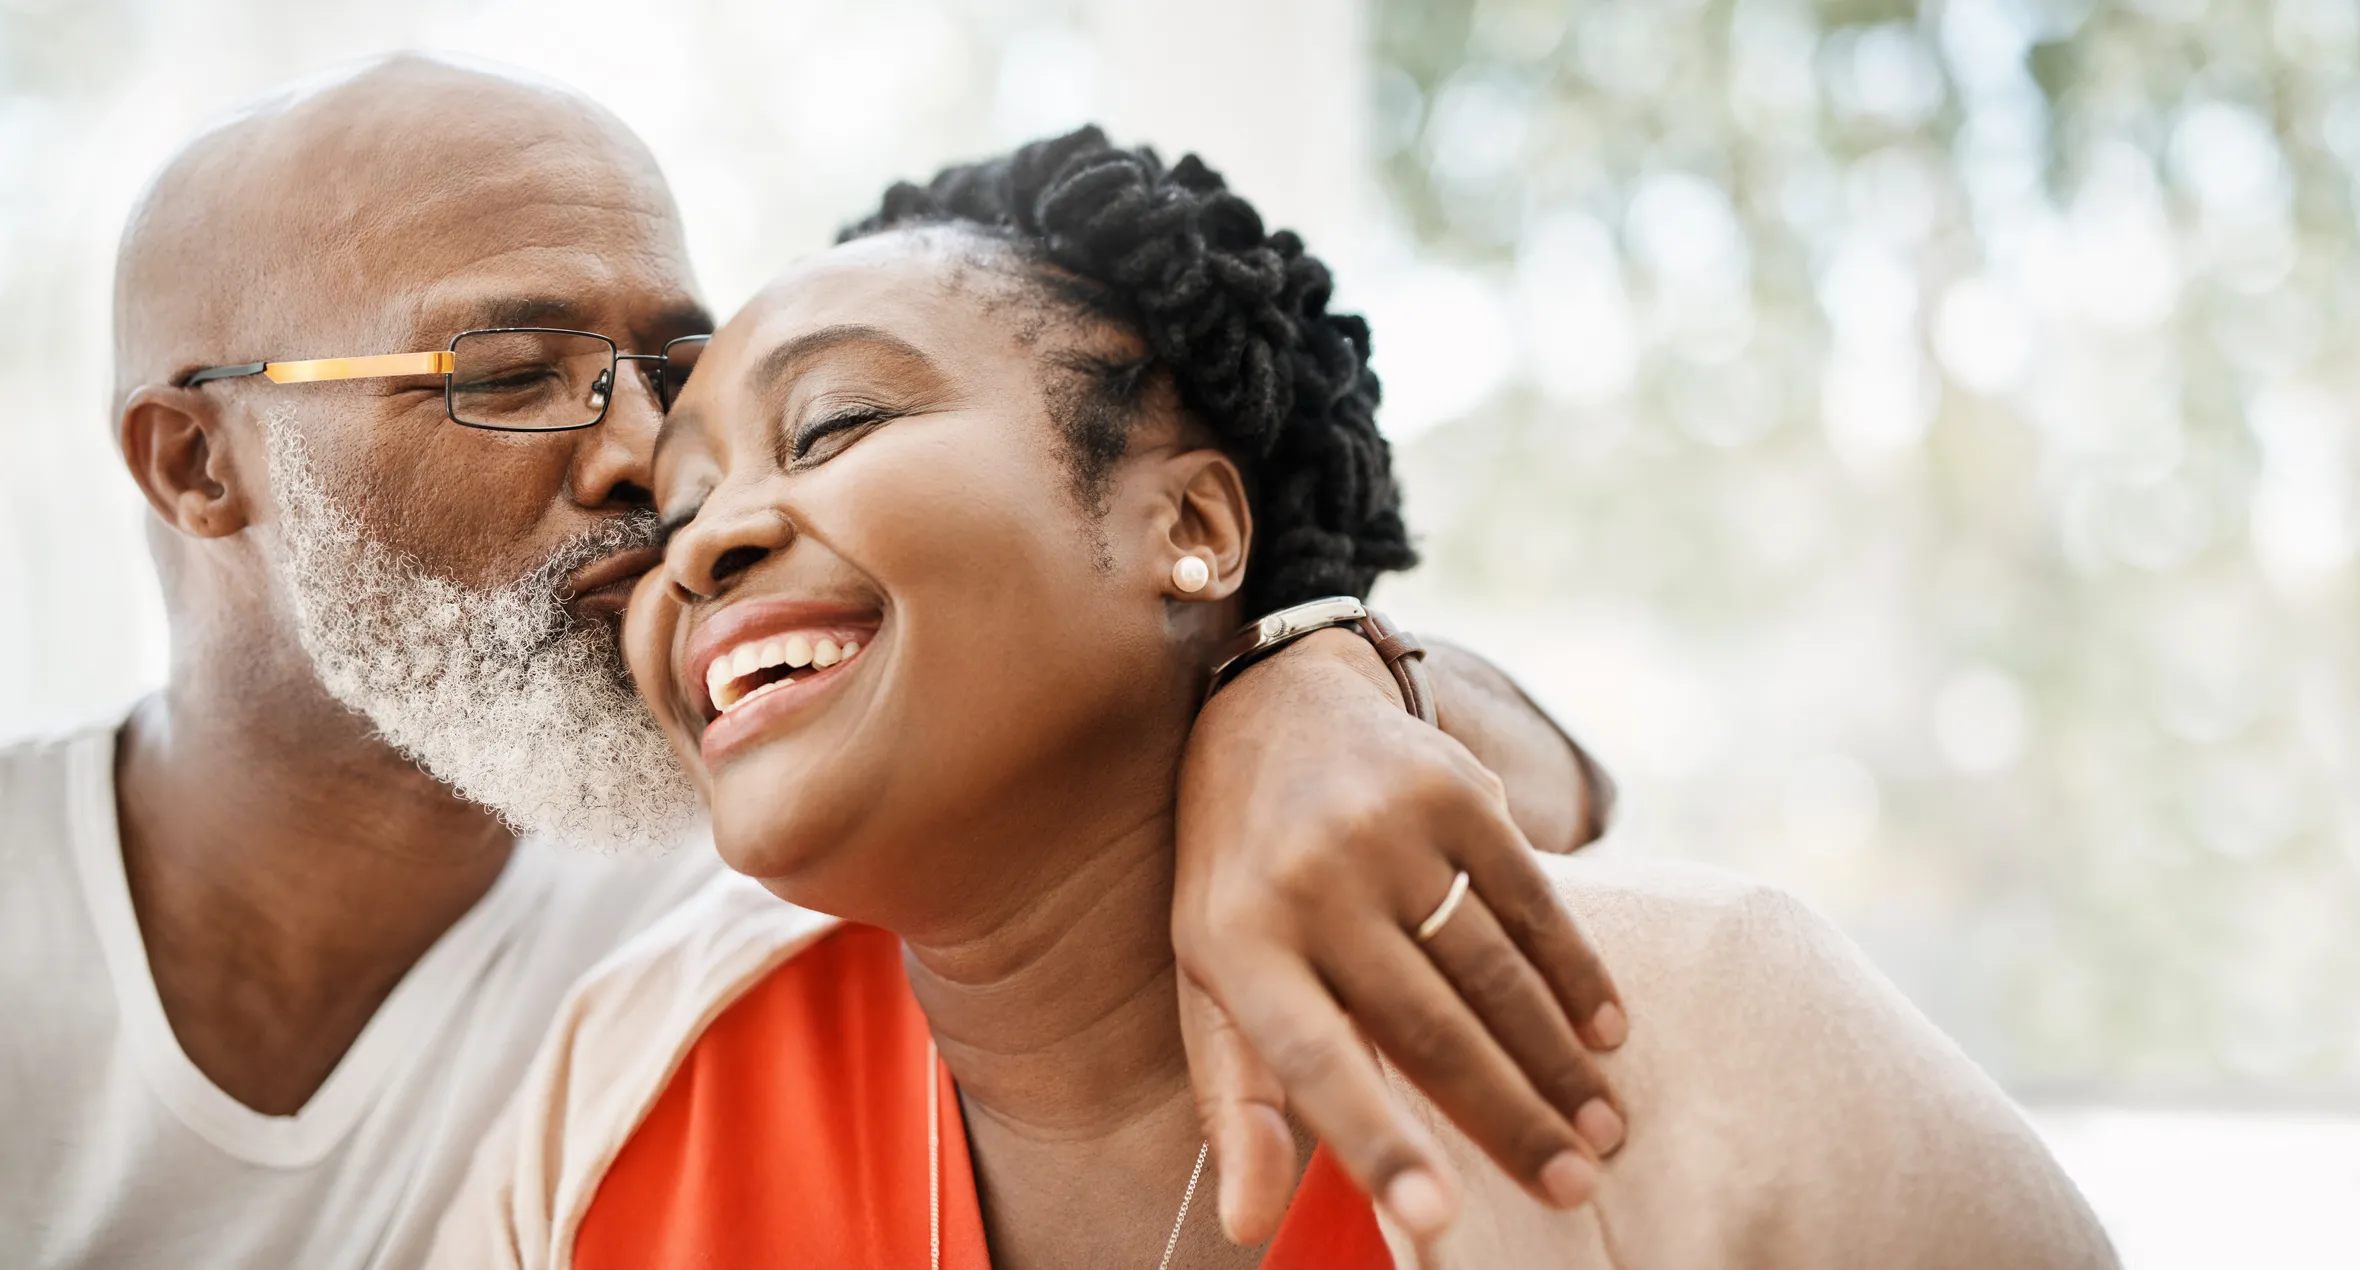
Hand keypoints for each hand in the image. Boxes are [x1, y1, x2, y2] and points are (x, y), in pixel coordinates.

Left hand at [1172, 628, 1628, 1247]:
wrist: (1274, 705)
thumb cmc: (1242, 878)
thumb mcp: (1209, 980)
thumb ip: (1238, 1101)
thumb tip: (1250, 1226)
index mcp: (1237, 944)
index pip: (1311, 1063)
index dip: (1376, 1142)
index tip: (1436, 1219)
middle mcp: (1308, 883)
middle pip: (1429, 1027)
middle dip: (1511, 1120)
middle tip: (1571, 1188)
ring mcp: (1383, 831)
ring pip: (1493, 971)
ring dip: (1558, 1060)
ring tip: (1602, 1129)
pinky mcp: (1451, 790)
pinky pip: (1532, 899)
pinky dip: (1575, 971)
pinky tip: (1607, 1031)